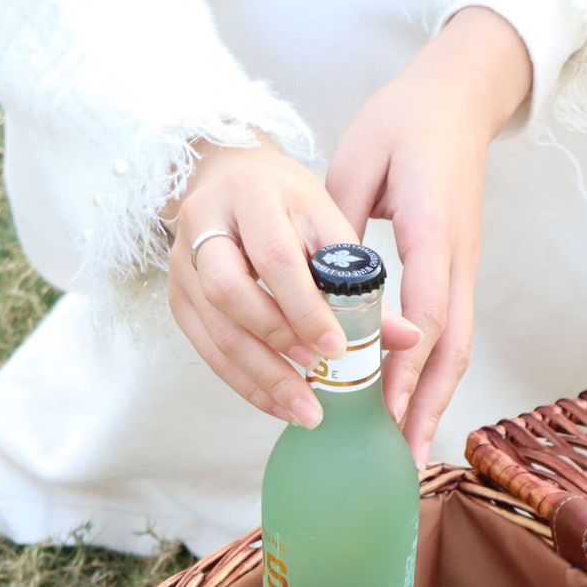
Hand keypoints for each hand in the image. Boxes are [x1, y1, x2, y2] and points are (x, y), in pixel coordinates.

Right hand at [163, 140, 418, 427]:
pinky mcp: (178, 298)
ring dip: (262, 377)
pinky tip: (279, 404)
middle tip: (317, 383)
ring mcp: (182, 264)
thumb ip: (361, 278)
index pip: (273, 256)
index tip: (337, 349)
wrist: (228, 177)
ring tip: (305, 410)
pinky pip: (208, 350)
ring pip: (216, 330)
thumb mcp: (327, 221)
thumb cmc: (285, 201)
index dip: (304, 307)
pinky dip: (246, 382)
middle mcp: (204, 224)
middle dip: (276, 344)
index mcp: (250, 193)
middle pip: (228, 292)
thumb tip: (408, 338)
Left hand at [326, 6, 531, 462]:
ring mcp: (465, 265)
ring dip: (435, 400)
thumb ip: (343, 224)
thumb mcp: (360, 158)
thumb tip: (321, 281)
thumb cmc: (405, 118)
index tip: (386, 407)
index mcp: (432, 228)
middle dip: (428, 404)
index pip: (424, 312)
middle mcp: (457, 256)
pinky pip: (452, 333)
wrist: (460, 94)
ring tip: (412, 448)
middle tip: (406, 455)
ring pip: (457, 346)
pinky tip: (415, 404)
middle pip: (451, 347)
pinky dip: (435, 375)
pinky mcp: (460, 269)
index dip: (406, 366)